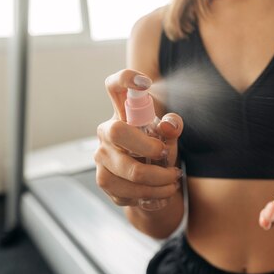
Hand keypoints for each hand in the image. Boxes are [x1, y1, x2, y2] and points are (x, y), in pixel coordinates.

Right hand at [95, 69, 183, 206]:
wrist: (149, 183)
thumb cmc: (156, 149)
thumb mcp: (168, 135)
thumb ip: (172, 126)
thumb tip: (168, 127)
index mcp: (122, 112)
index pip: (115, 86)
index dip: (126, 79)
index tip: (145, 82)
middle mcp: (107, 131)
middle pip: (119, 132)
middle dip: (149, 147)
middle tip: (166, 154)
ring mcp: (101, 156)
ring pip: (128, 171)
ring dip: (158, 180)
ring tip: (172, 179)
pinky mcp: (103, 180)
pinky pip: (127, 191)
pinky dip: (151, 194)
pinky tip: (161, 191)